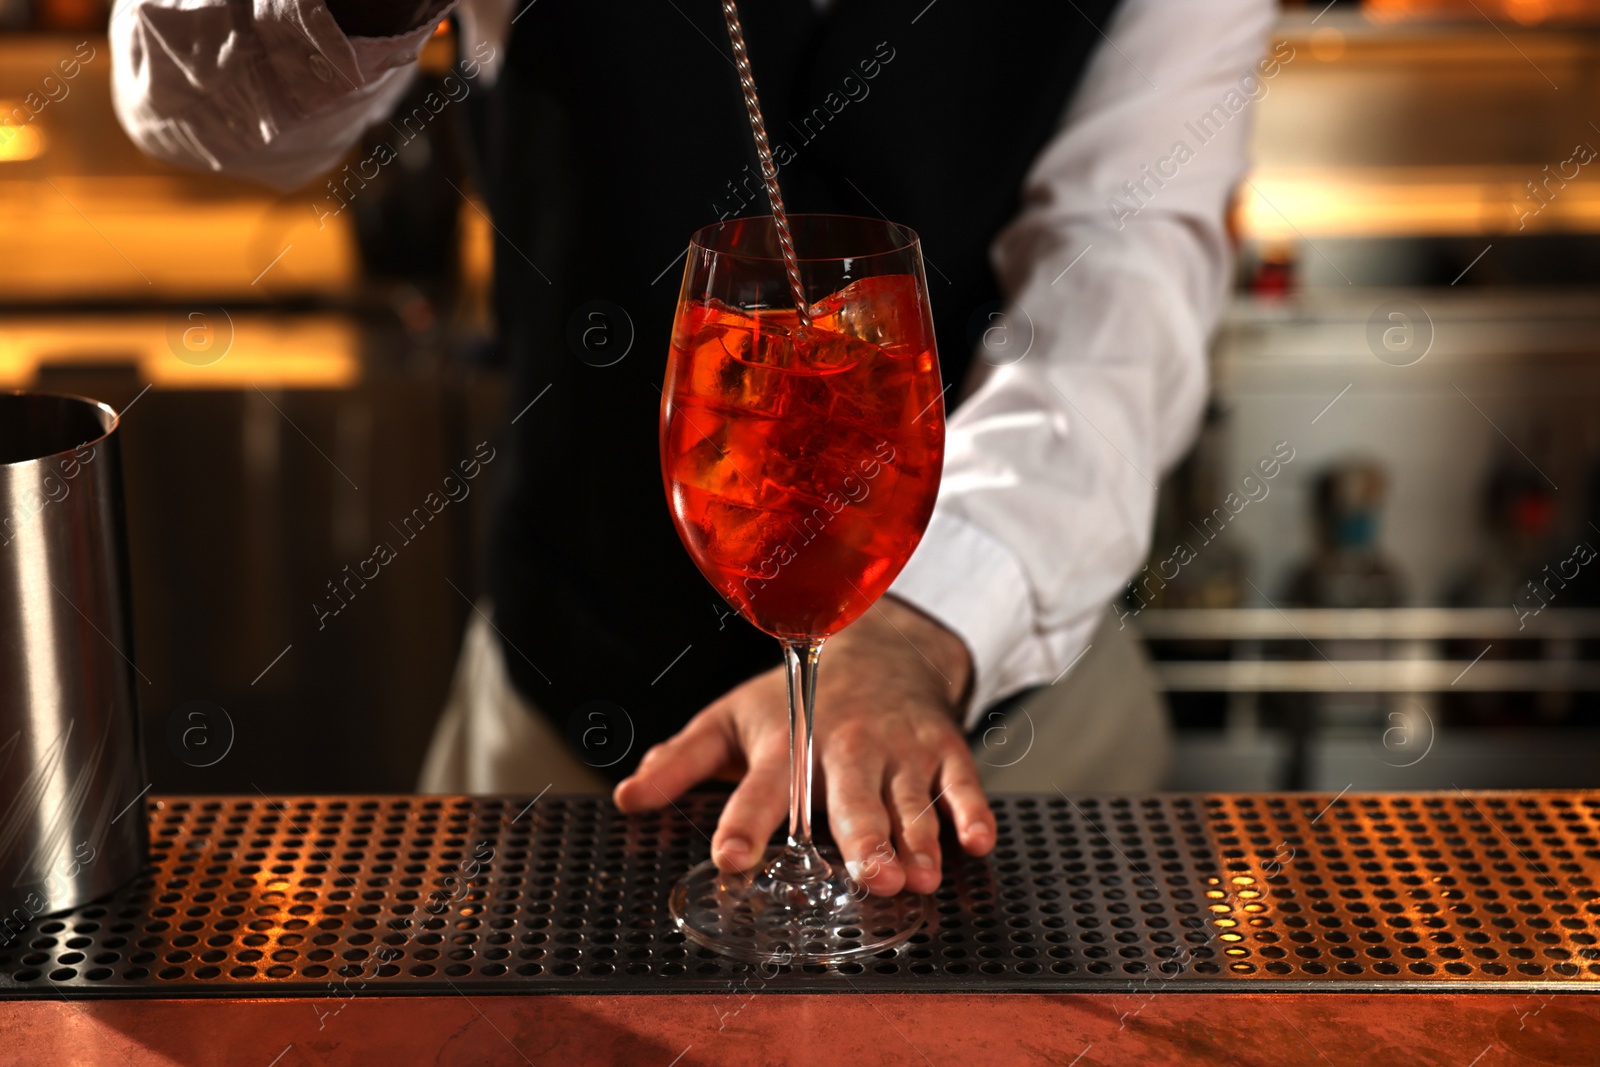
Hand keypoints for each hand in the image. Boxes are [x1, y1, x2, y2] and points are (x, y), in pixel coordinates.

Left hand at [613, 597, 996, 895]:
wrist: (881, 648)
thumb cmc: (796, 698)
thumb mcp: (730, 721)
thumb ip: (680, 762)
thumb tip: (628, 797)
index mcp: (787, 743)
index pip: (761, 787)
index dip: (744, 823)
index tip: (730, 858)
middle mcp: (843, 746)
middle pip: (850, 798)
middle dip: (860, 837)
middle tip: (867, 877)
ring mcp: (898, 748)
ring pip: (908, 800)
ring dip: (917, 839)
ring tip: (918, 876)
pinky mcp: (942, 749)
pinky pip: (961, 783)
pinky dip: (972, 812)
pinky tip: (975, 841)